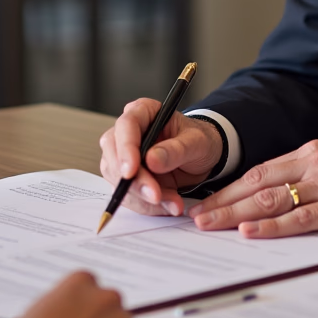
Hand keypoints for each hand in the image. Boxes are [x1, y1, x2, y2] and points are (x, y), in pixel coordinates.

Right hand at [98, 99, 223, 216]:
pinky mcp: (127, 178)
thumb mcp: (197, 142)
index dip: (125, 149)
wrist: (202, 159)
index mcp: (144, 112)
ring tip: (173, 202)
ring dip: (142, 197)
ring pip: (118, 180)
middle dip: (134, 181)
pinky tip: (168, 205)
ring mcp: (124, 156)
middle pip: (115, 155)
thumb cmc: (199, 141)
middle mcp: (129, 132)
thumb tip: (152, 159)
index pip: (126, 125)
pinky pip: (128, 196)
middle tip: (156, 196)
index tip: (131, 172)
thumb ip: (176, 150)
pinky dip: (147, 206)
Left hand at [188, 141, 317, 236]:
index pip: (258, 172)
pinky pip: (301, 218)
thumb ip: (306, 174)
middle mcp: (313, 164)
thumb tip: (271, 194)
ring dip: (236, 215)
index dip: (228, 188)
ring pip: (272, 200)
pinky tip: (251, 233)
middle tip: (195, 219)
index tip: (205, 202)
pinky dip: (273, 226)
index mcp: (309, 152)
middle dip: (223, 202)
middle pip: (257, 185)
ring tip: (210, 226)